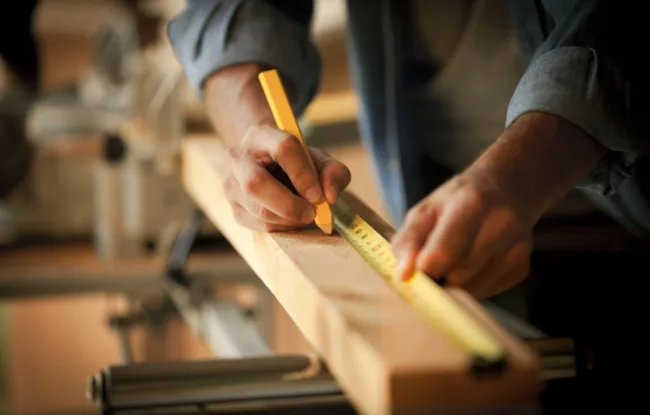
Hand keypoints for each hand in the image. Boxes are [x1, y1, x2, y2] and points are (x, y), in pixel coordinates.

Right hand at [218, 123, 350, 231]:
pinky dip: (282, 227)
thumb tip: (329, 197)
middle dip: (288, 205)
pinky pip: (259, 225)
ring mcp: (231, 185)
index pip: (283, 149)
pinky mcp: (234, 209)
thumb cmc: (296, 162)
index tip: (319, 196)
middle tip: (311, 214)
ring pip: (258, 210)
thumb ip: (334, 172)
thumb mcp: (319, 159)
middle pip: (256, 183)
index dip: (303, 174)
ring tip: (305, 214)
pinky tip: (291, 218)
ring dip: (289, 219)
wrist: (267, 165)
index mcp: (262, 135)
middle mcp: (238, 158)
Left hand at [390, 171, 533, 297]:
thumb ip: (407, 241)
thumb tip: (403, 276)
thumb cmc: (456, 201)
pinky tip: (474, 262)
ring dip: (454, 282)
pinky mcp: (522, 268)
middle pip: (457, 275)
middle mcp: (501, 225)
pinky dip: (472, 284)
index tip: (413, 270)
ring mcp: (516, 248)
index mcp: (471, 204)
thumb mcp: (425, 210)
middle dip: (439, 275)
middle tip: (434, 261)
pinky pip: (485, 292)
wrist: (506, 189)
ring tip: (455, 258)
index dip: (422, 269)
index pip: (442, 254)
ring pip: (471, 289)